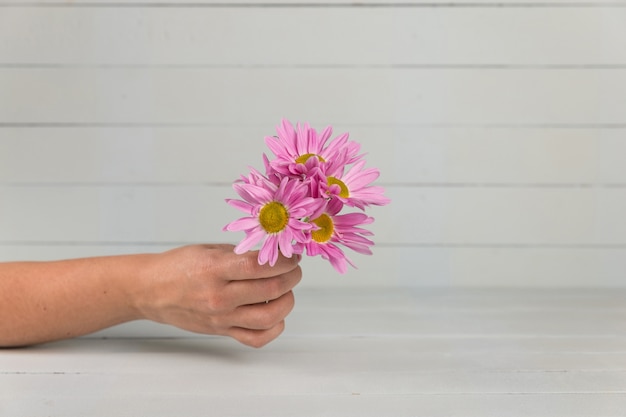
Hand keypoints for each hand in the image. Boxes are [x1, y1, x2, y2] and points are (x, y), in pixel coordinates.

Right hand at [135, 244, 301, 347]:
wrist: (151, 290)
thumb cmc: (179, 266)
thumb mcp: (210, 250)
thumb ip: (242, 254)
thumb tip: (276, 254)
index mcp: (214, 269)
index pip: (259, 266)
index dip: (284, 260)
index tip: (292, 255)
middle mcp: (219, 296)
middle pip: (271, 290)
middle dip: (291, 277)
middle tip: (293, 270)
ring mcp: (221, 318)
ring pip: (270, 317)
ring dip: (287, 302)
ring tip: (285, 290)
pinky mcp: (222, 332)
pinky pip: (257, 338)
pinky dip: (274, 328)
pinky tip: (274, 314)